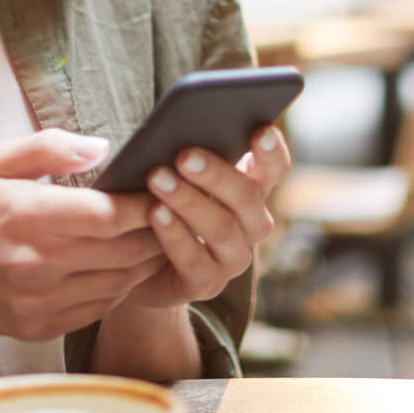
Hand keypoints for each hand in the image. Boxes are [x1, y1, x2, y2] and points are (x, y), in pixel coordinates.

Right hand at [0, 129, 165, 341]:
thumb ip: (50, 147)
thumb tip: (102, 147)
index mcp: (29, 216)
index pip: (108, 215)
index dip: (145, 204)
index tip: (161, 190)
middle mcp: (37, 264)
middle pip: (124, 251)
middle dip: (157, 232)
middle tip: (175, 213)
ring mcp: (40, 301)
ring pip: (119, 283)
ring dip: (146, 261)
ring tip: (158, 238)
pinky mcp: (41, 326)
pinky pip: (100, 308)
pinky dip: (121, 287)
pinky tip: (126, 268)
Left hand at [126, 125, 291, 306]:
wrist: (139, 264)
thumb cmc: (160, 203)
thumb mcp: (175, 176)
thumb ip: (186, 156)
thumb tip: (175, 128)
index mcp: (250, 190)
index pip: (273, 168)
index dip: (272, 151)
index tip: (260, 130)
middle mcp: (250, 225)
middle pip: (247, 197)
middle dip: (216, 174)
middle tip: (183, 155)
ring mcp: (233, 258)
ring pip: (223, 229)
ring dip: (189, 201)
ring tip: (157, 179)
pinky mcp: (207, 284)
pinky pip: (196, 260)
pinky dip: (174, 234)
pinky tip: (154, 213)